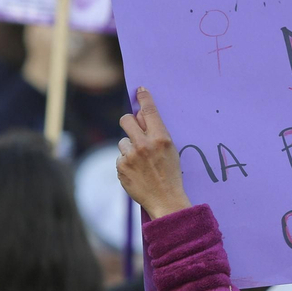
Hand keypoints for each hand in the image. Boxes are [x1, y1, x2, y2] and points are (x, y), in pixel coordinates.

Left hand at [116, 87, 191, 218]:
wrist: (165, 200)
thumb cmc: (171, 174)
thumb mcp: (170, 150)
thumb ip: (156, 132)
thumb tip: (140, 115)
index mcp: (160, 138)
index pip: (149, 111)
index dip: (144, 98)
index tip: (140, 90)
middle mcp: (144, 145)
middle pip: (126, 120)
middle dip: (128, 121)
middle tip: (133, 128)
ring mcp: (131, 156)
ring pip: (122, 141)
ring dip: (129, 148)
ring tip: (141, 162)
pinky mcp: (121, 168)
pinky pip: (120, 158)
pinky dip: (126, 163)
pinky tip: (137, 172)